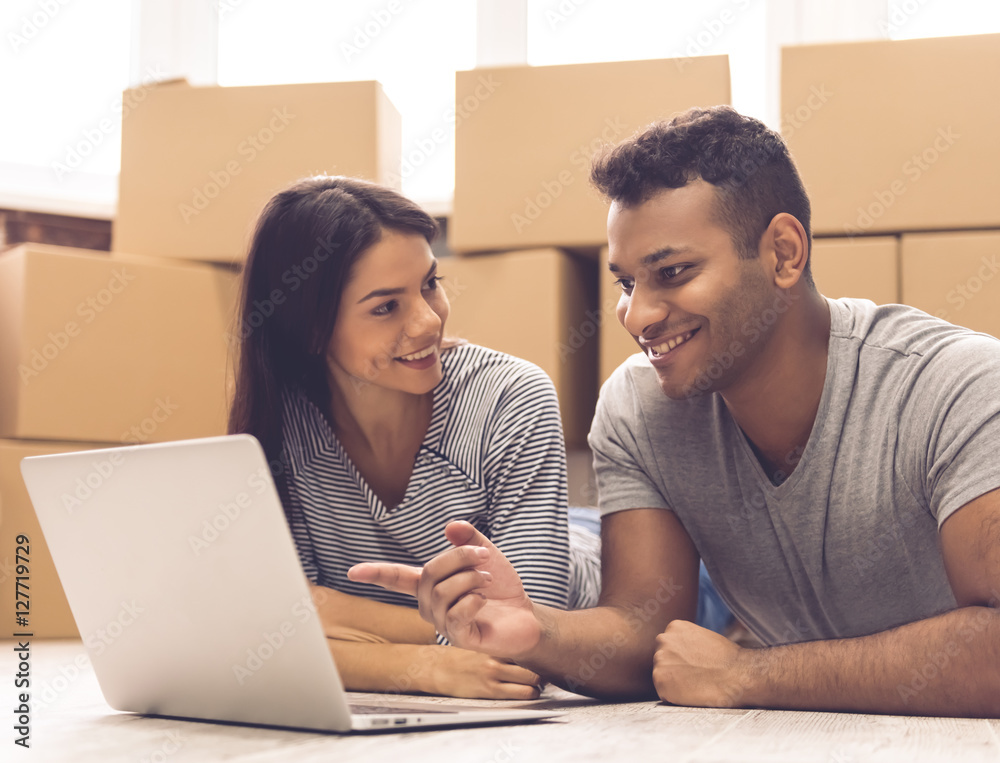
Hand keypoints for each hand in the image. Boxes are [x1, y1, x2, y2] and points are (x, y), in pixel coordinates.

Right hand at [348, 521, 541, 657]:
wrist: (527, 617)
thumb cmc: (503, 589)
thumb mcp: (488, 556)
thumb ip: (469, 539)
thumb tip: (450, 527)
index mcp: (431, 586)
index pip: (398, 578)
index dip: (376, 573)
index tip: (353, 572)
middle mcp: (431, 606)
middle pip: (429, 574)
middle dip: (458, 558)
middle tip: (484, 557)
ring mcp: (444, 624)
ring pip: (442, 593)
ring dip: (471, 579)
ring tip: (488, 581)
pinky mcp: (460, 638)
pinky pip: (457, 614)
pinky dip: (474, 600)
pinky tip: (485, 601)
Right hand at [426, 647, 542, 699]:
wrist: (437, 668)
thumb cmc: (460, 655)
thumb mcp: (480, 641)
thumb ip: (499, 641)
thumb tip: (523, 639)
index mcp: (493, 641)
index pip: (526, 643)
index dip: (539, 649)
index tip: (546, 652)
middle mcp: (496, 655)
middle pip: (533, 660)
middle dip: (542, 668)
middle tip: (544, 671)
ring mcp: (493, 673)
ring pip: (532, 679)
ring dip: (538, 683)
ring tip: (537, 683)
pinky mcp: (490, 690)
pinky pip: (521, 693)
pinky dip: (531, 693)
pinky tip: (529, 692)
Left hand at [652, 620, 750, 706]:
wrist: (739, 675)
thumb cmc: (728, 660)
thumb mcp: (703, 638)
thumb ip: (686, 642)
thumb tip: (680, 654)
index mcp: (674, 627)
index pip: (668, 647)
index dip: (682, 659)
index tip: (695, 665)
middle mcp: (663, 640)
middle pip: (663, 660)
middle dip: (675, 669)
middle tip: (696, 676)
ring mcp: (660, 660)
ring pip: (663, 676)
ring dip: (675, 683)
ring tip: (697, 683)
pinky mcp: (660, 681)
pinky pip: (664, 693)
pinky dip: (675, 696)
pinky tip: (692, 692)